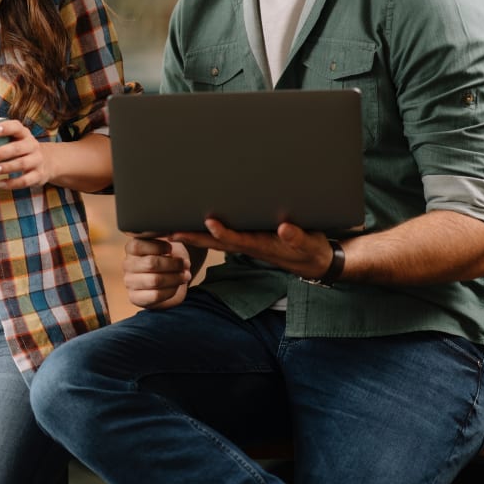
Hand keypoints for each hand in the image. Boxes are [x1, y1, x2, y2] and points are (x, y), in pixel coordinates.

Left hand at [0, 119, 52, 188]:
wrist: (48, 162)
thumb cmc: (21, 149)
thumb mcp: (16, 140)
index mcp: (24, 134)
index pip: (17, 127)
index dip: (6, 128)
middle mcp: (32, 146)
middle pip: (18, 148)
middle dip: (3, 152)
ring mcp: (37, 161)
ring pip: (22, 164)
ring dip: (6, 167)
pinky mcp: (38, 175)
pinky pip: (25, 181)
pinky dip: (12, 183)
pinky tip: (0, 183)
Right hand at [122, 236, 191, 308]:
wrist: (168, 279)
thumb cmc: (168, 257)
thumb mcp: (168, 244)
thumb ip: (168, 237)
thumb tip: (174, 233)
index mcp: (131, 248)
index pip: (139, 245)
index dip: (159, 246)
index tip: (171, 248)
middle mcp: (127, 264)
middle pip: (151, 263)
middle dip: (173, 264)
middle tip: (186, 264)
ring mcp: (129, 282)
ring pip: (155, 280)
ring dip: (175, 278)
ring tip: (186, 275)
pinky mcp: (135, 297)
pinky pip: (155, 295)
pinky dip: (171, 290)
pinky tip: (177, 286)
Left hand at [172, 218, 334, 281]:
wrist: (314, 261)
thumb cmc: (310, 250)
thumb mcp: (309, 244)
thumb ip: (297, 237)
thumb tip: (284, 229)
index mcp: (261, 246)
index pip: (238, 239)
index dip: (223, 232)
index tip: (209, 222)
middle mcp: (248, 244)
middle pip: (215, 242)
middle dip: (193, 237)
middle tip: (169, 231)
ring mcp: (246, 242)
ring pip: (214, 239)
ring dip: (192, 234)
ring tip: (169, 228)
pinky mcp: (247, 238)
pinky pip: (221, 235)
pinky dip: (204, 232)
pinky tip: (190, 225)